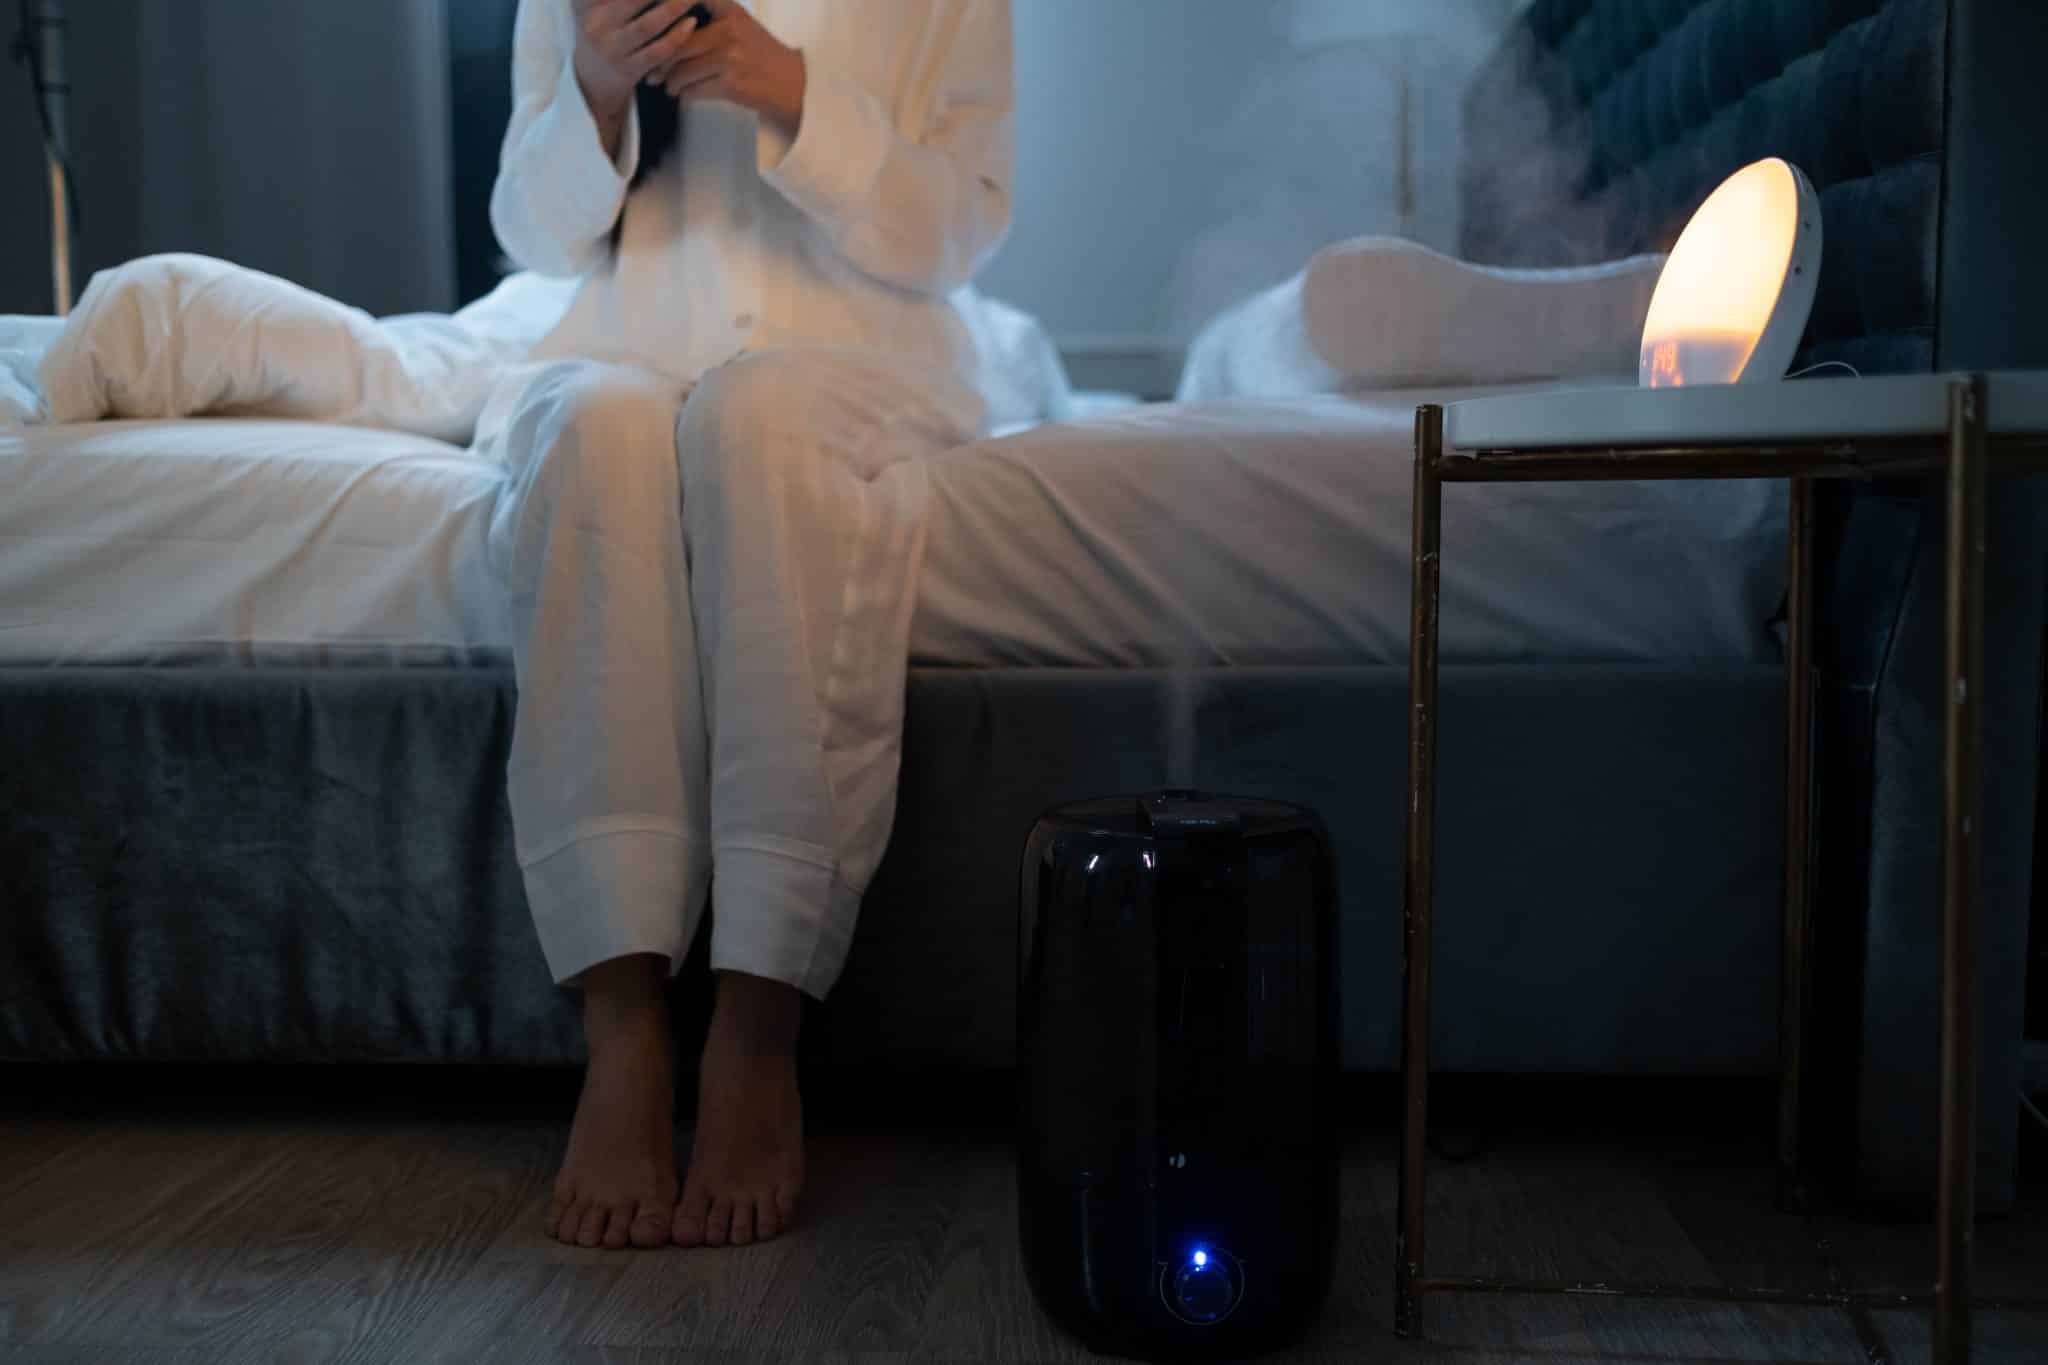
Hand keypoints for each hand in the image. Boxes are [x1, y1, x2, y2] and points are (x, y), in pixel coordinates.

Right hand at [571, 0, 706, 113]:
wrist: (592, 79)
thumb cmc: (601, 28)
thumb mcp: (590, 3)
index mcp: (586, 5)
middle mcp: (595, 24)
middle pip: (633, 0)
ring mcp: (612, 49)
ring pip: (648, 25)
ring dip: (674, 7)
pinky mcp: (629, 70)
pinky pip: (658, 52)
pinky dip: (676, 37)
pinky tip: (691, 23)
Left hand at [648, 0, 807, 137]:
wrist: (793, 85)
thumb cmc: (762, 55)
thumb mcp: (741, 24)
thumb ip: (712, 17)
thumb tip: (670, 21)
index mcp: (730, 10)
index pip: (690, 0)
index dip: (666, 10)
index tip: (649, 23)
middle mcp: (729, 30)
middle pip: (678, 43)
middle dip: (660, 60)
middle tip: (651, 70)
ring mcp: (730, 57)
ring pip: (682, 69)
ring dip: (670, 81)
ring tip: (666, 85)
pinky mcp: (731, 84)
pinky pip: (693, 89)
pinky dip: (684, 94)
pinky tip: (683, 94)